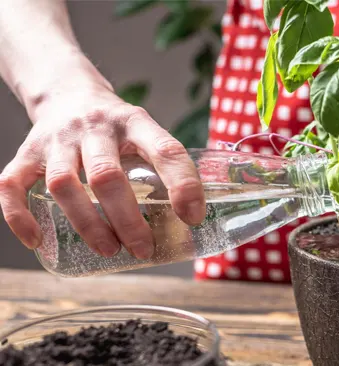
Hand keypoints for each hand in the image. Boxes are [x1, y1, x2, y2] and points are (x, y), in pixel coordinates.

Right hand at [0, 82, 205, 258]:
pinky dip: (20, 216)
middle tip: (142, 249)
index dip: (183, 185)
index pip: (166, 150)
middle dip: (127, 220)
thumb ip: (164, 167)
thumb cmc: (117, 127)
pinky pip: (12, 184)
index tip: (193, 217)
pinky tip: (38, 241)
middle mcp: (95, 127)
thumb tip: (192, 220)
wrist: (69, 91)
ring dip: (86, 223)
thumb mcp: (147, 132)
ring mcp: (57, 139)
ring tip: (107, 250)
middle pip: (106, 176)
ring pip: (62, 183)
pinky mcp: (27, 151)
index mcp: (136, 122)